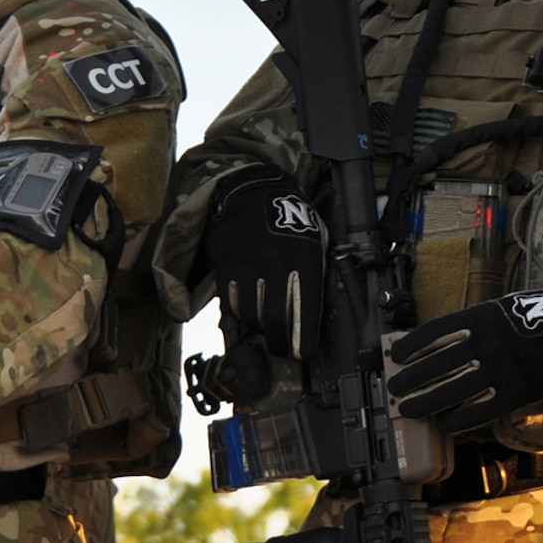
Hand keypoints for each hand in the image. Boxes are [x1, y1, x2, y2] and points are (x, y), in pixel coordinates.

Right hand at [206, 167, 325, 359]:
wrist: (256, 191)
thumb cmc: (293, 218)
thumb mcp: (315, 242)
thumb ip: (315, 274)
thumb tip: (315, 311)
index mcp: (306, 261)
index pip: (306, 312)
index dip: (304, 340)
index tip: (304, 352)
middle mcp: (277, 267)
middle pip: (275, 321)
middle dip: (279, 342)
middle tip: (282, 348)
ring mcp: (249, 267)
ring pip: (251, 315)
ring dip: (258, 327)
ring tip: (265, 326)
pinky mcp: (228, 267)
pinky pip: (231, 302)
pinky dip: (239, 313)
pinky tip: (247, 312)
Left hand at [388, 289, 542, 432]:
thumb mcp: (508, 307)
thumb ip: (481, 323)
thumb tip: (451, 340)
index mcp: (483, 317)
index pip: (437, 331)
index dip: (414, 344)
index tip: (396, 354)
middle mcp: (488, 343)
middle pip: (439, 365)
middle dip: (413, 378)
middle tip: (395, 389)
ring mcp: (502, 370)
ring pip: (455, 390)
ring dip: (428, 401)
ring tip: (409, 408)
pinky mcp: (518, 392)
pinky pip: (482, 410)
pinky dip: (460, 419)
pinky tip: (445, 425)